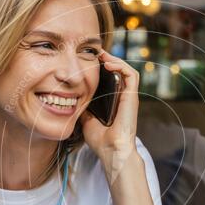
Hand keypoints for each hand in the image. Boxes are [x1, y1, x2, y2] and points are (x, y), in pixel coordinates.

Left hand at [79, 49, 139, 180]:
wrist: (111, 151)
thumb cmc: (101, 140)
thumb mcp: (86, 120)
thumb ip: (84, 109)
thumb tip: (72, 101)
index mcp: (114, 101)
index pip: (111, 78)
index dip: (102, 67)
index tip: (89, 60)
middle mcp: (123, 97)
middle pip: (119, 71)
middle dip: (107, 59)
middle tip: (94, 53)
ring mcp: (129, 96)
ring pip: (126, 70)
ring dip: (114, 60)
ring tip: (101, 55)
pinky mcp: (132, 97)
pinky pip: (131, 75)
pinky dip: (121, 66)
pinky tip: (107, 64)